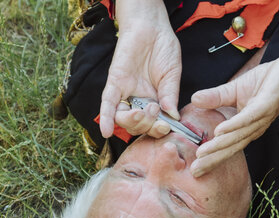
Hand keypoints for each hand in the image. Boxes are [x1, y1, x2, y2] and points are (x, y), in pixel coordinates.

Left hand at [99, 0, 180, 137]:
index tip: (166, 126)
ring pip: (123, 118)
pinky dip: (106, 118)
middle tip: (155, 113)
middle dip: (147, 124)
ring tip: (141, 113)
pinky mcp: (115, 82)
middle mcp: (138, 99)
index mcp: (154, 100)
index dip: (158, 129)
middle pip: (138, 124)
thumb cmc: (164, 48)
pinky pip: (108, 103)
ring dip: (132, 122)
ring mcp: (125, 92)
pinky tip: (106, 131)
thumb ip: (170, 95)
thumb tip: (173, 116)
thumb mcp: (172, 75)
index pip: (153, 123)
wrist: (152, 26)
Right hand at [190, 58, 278, 176]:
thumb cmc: (266, 81)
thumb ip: (215, 98)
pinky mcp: (265, 106)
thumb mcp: (234, 89)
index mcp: (246, 127)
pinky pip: (247, 118)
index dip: (211, 158)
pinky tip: (220, 130)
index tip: (194, 170)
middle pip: (231, 148)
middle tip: (195, 171)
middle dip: (212, 160)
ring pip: (237, 136)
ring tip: (202, 153)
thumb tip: (193, 100)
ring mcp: (260, 119)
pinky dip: (233, 125)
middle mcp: (253, 128)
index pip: (226, 146)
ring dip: (219, 146)